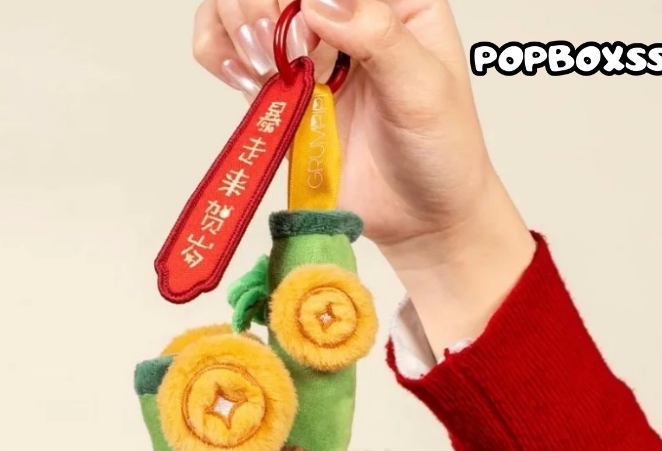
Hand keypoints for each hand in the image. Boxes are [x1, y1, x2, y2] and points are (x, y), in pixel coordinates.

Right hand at [192, 0, 535, 352]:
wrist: (422, 218)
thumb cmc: (441, 152)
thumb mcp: (426, 87)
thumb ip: (378, 35)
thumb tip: (319, 2)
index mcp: (392, 1)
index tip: (307, 26)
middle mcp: (345, 19)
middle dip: (260, 4)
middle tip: (271, 47)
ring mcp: (308, 57)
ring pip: (243, 9)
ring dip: (236, 24)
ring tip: (259, 64)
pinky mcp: (282, 97)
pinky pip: (232, 59)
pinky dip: (220, 55)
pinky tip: (244, 78)